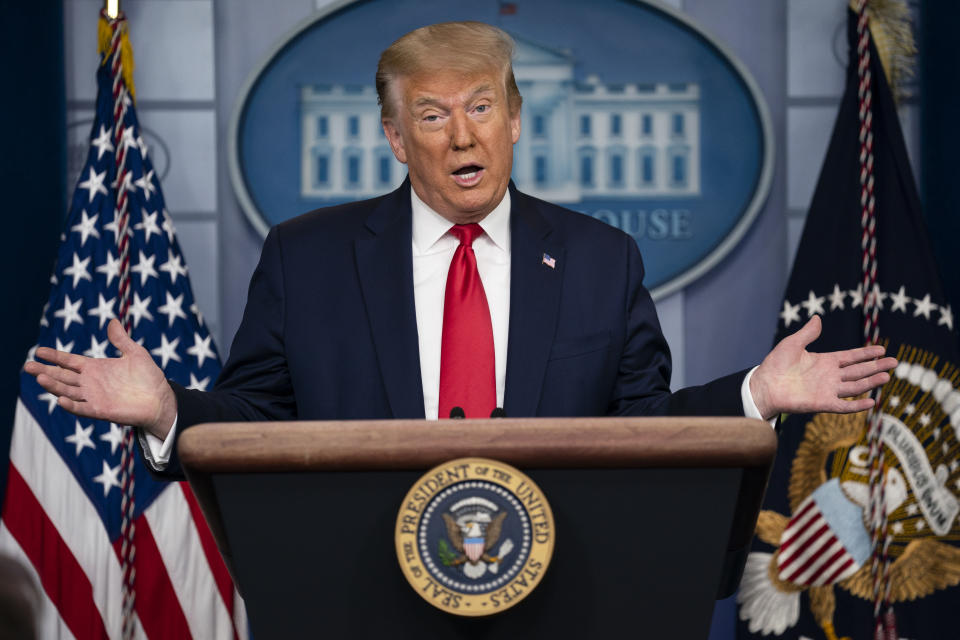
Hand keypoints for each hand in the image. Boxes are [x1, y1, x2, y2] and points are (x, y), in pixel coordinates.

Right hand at [24, 318, 176, 438]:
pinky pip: (82, 408)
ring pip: (68, 391)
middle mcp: (91, 383)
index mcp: (96, 368)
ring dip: (53, 386)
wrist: (161, 399)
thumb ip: (121, 340)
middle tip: (28, 366)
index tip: (38, 351)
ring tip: (39, 378)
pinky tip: (60, 399)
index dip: (55, 356)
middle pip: (63, 376)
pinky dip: (71, 405)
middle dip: (45, 371)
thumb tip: (113, 321)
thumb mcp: (135, 353)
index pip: (70, 361)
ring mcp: (94, 397)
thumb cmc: (149, 377)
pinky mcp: (101, 410)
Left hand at [750, 315, 896, 420]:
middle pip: (858, 371)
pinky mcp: (822, 403)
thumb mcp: (792, 344)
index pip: (850, 357)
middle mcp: (829, 376)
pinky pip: (844, 405)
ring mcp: (827, 390)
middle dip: (875, 366)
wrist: (764, 385)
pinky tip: (871, 401)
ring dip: (870, 382)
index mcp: (824, 361)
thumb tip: (818, 318)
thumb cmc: (775, 365)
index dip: (866, 353)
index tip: (882, 349)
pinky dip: (857, 405)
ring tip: (887, 376)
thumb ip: (808, 333)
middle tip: (894, 362)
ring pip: (855, 386)